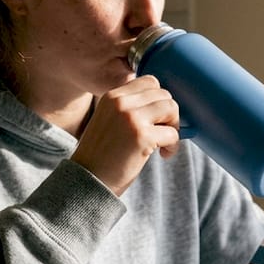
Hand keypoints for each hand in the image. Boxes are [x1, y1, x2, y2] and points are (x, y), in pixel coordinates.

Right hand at [71, 75, 180, 195]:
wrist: (89, 181)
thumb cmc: (102, 156)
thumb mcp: (109, 121)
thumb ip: (130, 109)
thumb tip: (166, 106)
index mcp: (112, 97)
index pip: (150, 82)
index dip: (159, 100)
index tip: (156, 119)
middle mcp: (120, 103)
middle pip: (164, 94)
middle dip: (169, 115)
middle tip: (162, 134)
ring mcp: (131, 118)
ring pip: (171, 108)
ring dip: (173, 127)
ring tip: (164, 144)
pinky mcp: (142, 137)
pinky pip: (173, 133)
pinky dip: (173, 146)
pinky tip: (163, 155)